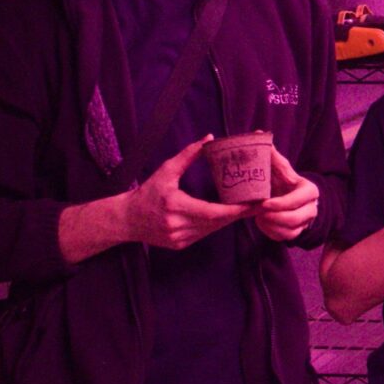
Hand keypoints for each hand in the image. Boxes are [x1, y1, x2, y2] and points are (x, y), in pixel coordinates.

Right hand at [124, 138, 255, 249]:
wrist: (126, 219)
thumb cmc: (146, 193)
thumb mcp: (166, 171)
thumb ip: (188, 155)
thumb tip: (209, 138)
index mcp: (175, 207)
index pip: (212, 213)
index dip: (233, 210)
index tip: (251, 204)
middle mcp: (177, 226)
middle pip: (216, 223)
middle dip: (237, 214)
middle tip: (258, 204)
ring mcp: (179, 239)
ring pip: (212, 230)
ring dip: (228, 220)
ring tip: (246, 209)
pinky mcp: (180, 245)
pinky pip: (204, 235)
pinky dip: (215, 225)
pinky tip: (225, 216)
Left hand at [252, 148, 319, 243]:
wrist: (293, 198)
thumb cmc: (284, 182)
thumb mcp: (280, 169)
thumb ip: (272, 155)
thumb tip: (259, 133)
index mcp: (309, 190)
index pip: (295, 201)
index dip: (278, 204)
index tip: (262, 204)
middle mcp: (312, 208)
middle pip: (293, 219)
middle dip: (272, 217)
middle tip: (258, 212)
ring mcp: (306, 223)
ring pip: (288, 231)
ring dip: (270, 225)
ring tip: (258, 217)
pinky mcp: (299, 233)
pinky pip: (284, 238)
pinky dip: (271, 232)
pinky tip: (263, 223)